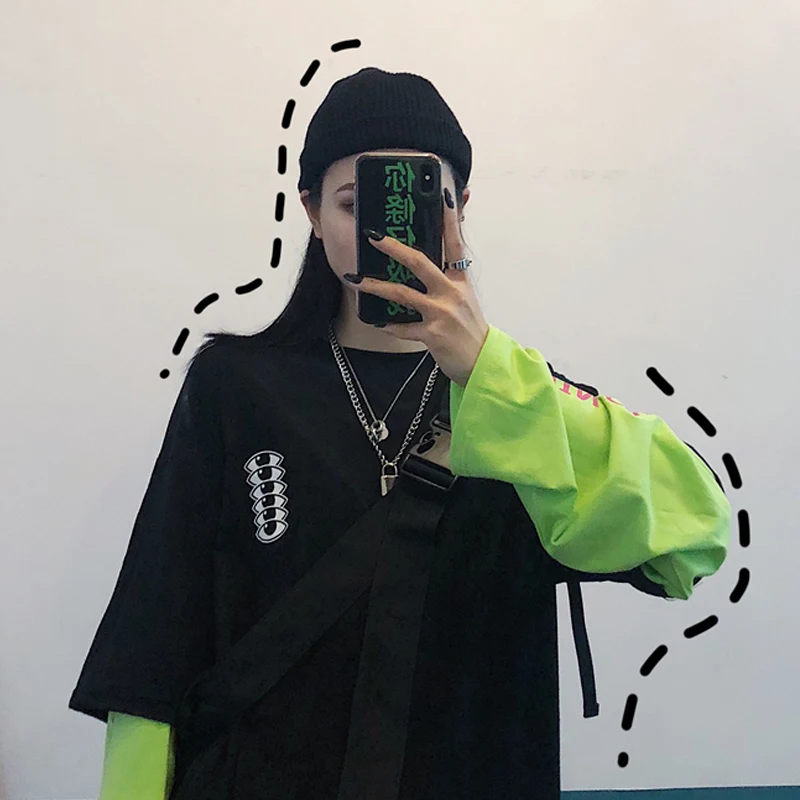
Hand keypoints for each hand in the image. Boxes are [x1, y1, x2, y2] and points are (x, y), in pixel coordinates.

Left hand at [344, 190, 489, 387]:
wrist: (482, 363)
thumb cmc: (470, 331)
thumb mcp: (465, 300)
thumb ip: (448, 281)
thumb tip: (427, 268)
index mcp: (460, 280)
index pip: (454, 243)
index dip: (448, 219)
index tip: (440, 195)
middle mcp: (451, 292)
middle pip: (419, 262)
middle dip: (393, 248)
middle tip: (373, 237)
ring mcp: (441, 313)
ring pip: (402, 294)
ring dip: (375, 286)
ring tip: (355, 280)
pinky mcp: (433, 334)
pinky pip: (403, 327)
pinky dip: (389, 324)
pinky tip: (377, 321)